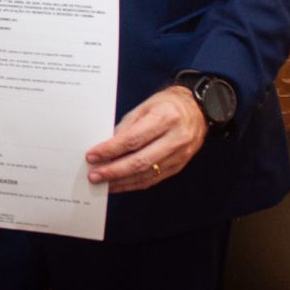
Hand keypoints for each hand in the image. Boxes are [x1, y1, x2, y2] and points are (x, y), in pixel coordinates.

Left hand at [86, 86, 206, 192]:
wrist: (197, 110)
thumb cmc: (166, 105)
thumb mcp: (144, 107)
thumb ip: (126, 127)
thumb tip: (106, 148)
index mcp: (165, 118)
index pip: (133, 139)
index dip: (110, 150)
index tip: (92, 156)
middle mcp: (176, 138)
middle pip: (140, 161)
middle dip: (113, 171)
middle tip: (94, 175)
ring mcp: (180, 155)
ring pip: (146, 174)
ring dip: (122, 181)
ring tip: (103, 183)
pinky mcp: (179, 166)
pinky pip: (154, 179)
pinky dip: (134, 184)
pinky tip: (119, 184)